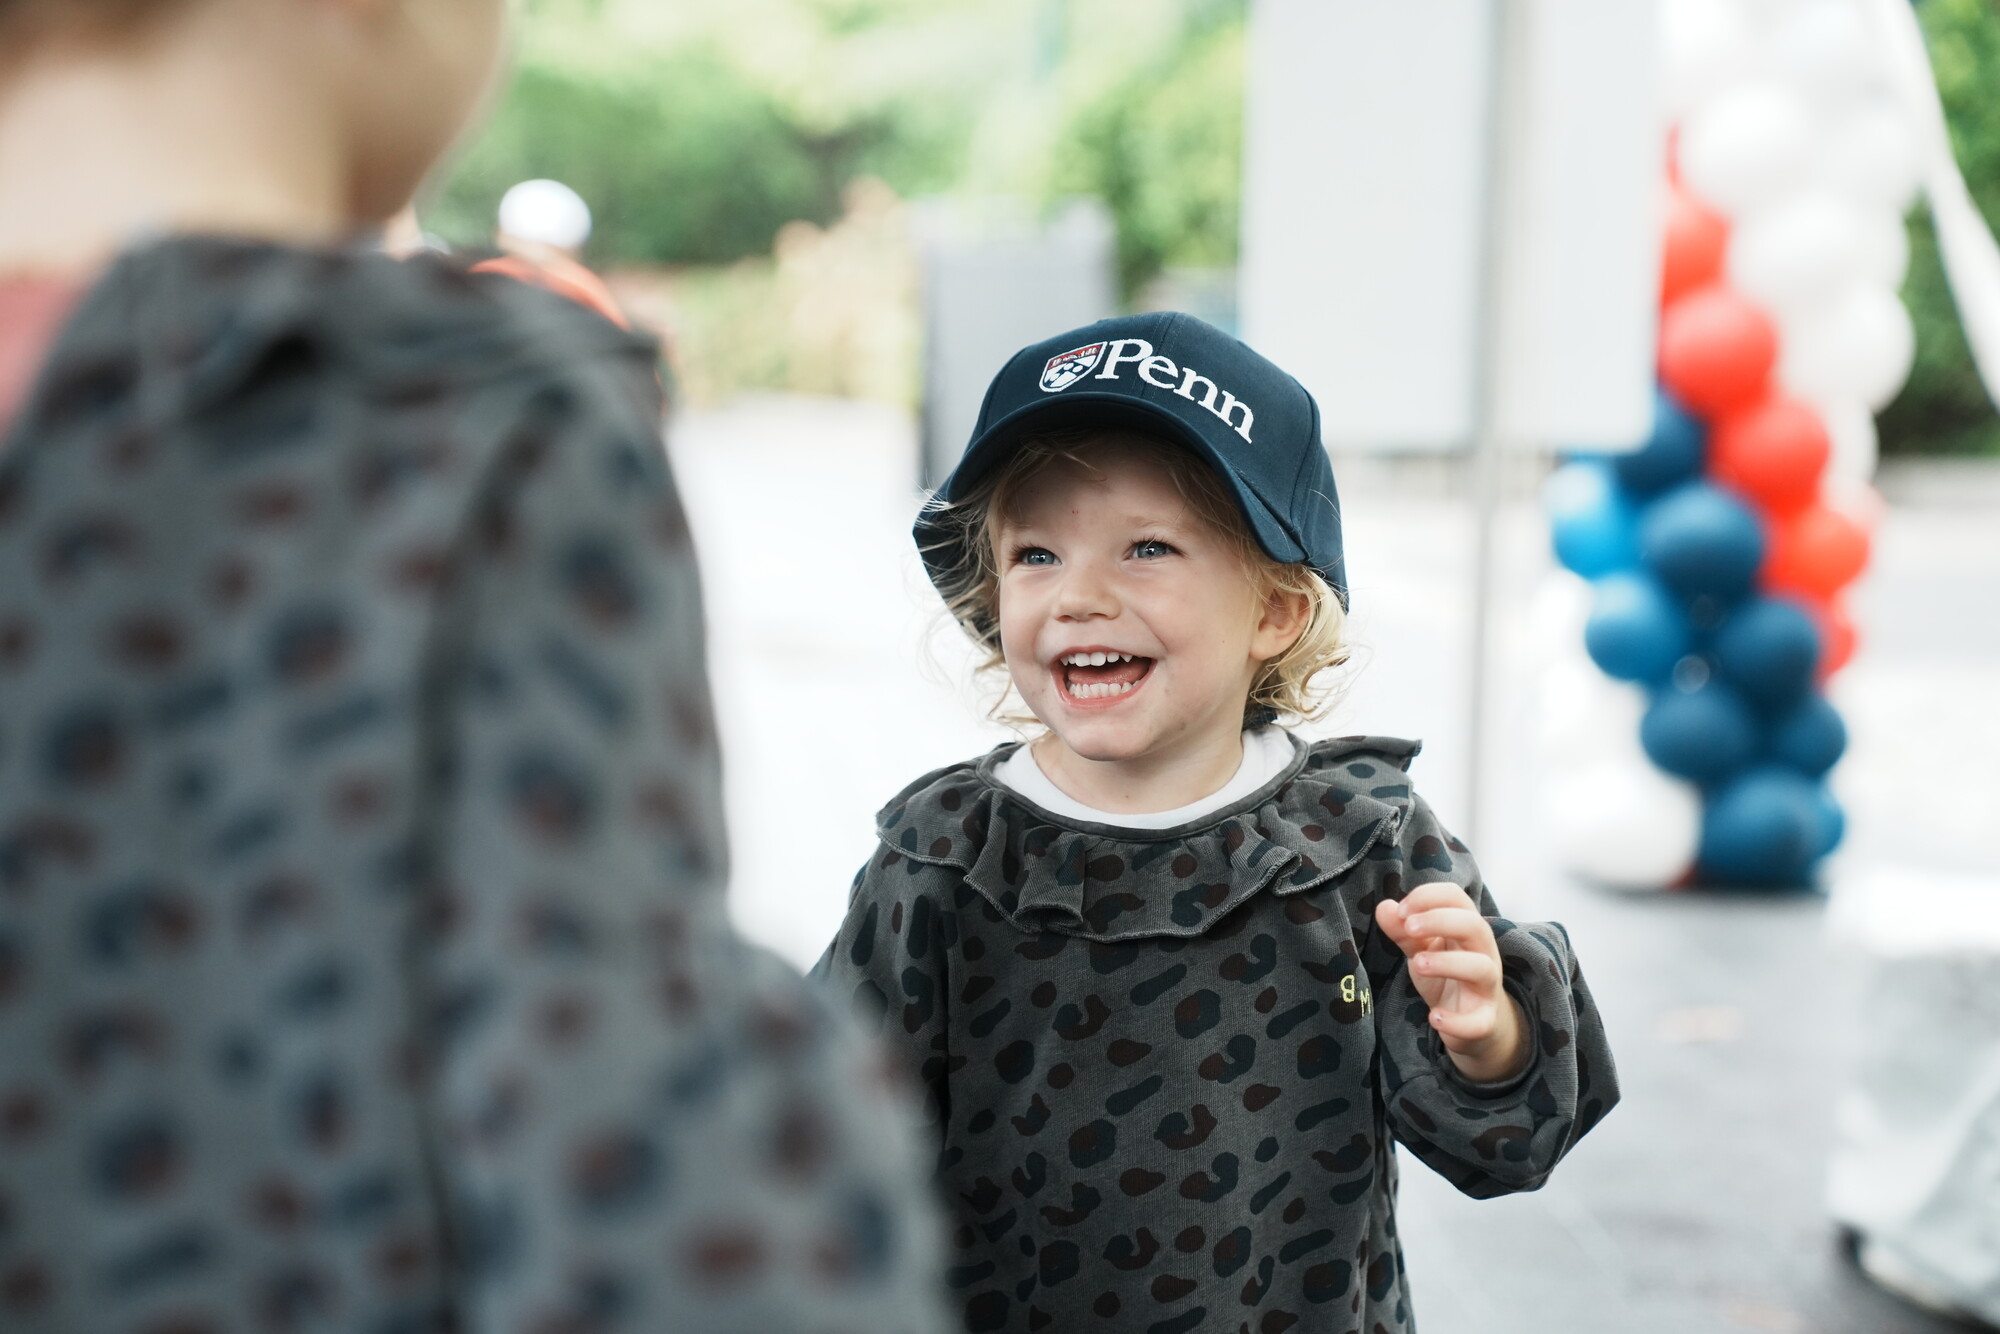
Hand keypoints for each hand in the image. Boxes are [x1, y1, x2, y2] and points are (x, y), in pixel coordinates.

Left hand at [1373, 882, 1528, 1083]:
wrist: (1473, 1021)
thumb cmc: (1446, 975)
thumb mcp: (1422, 949)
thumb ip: (1403, 931)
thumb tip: (1385, 907)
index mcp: (1467, 928)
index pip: (1457, 897)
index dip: (1428, 897)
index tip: (1402, 911)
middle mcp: (1483, 952)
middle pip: (1474, 925)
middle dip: (1439, 920)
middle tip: (1409, 927)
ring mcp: (1487, 986)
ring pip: (1480, 967)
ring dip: (1446, 963)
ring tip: (1417, 963)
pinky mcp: (1485, 1020)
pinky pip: (1478, 1021)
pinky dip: (1456, 1021)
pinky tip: (1433, 1016)